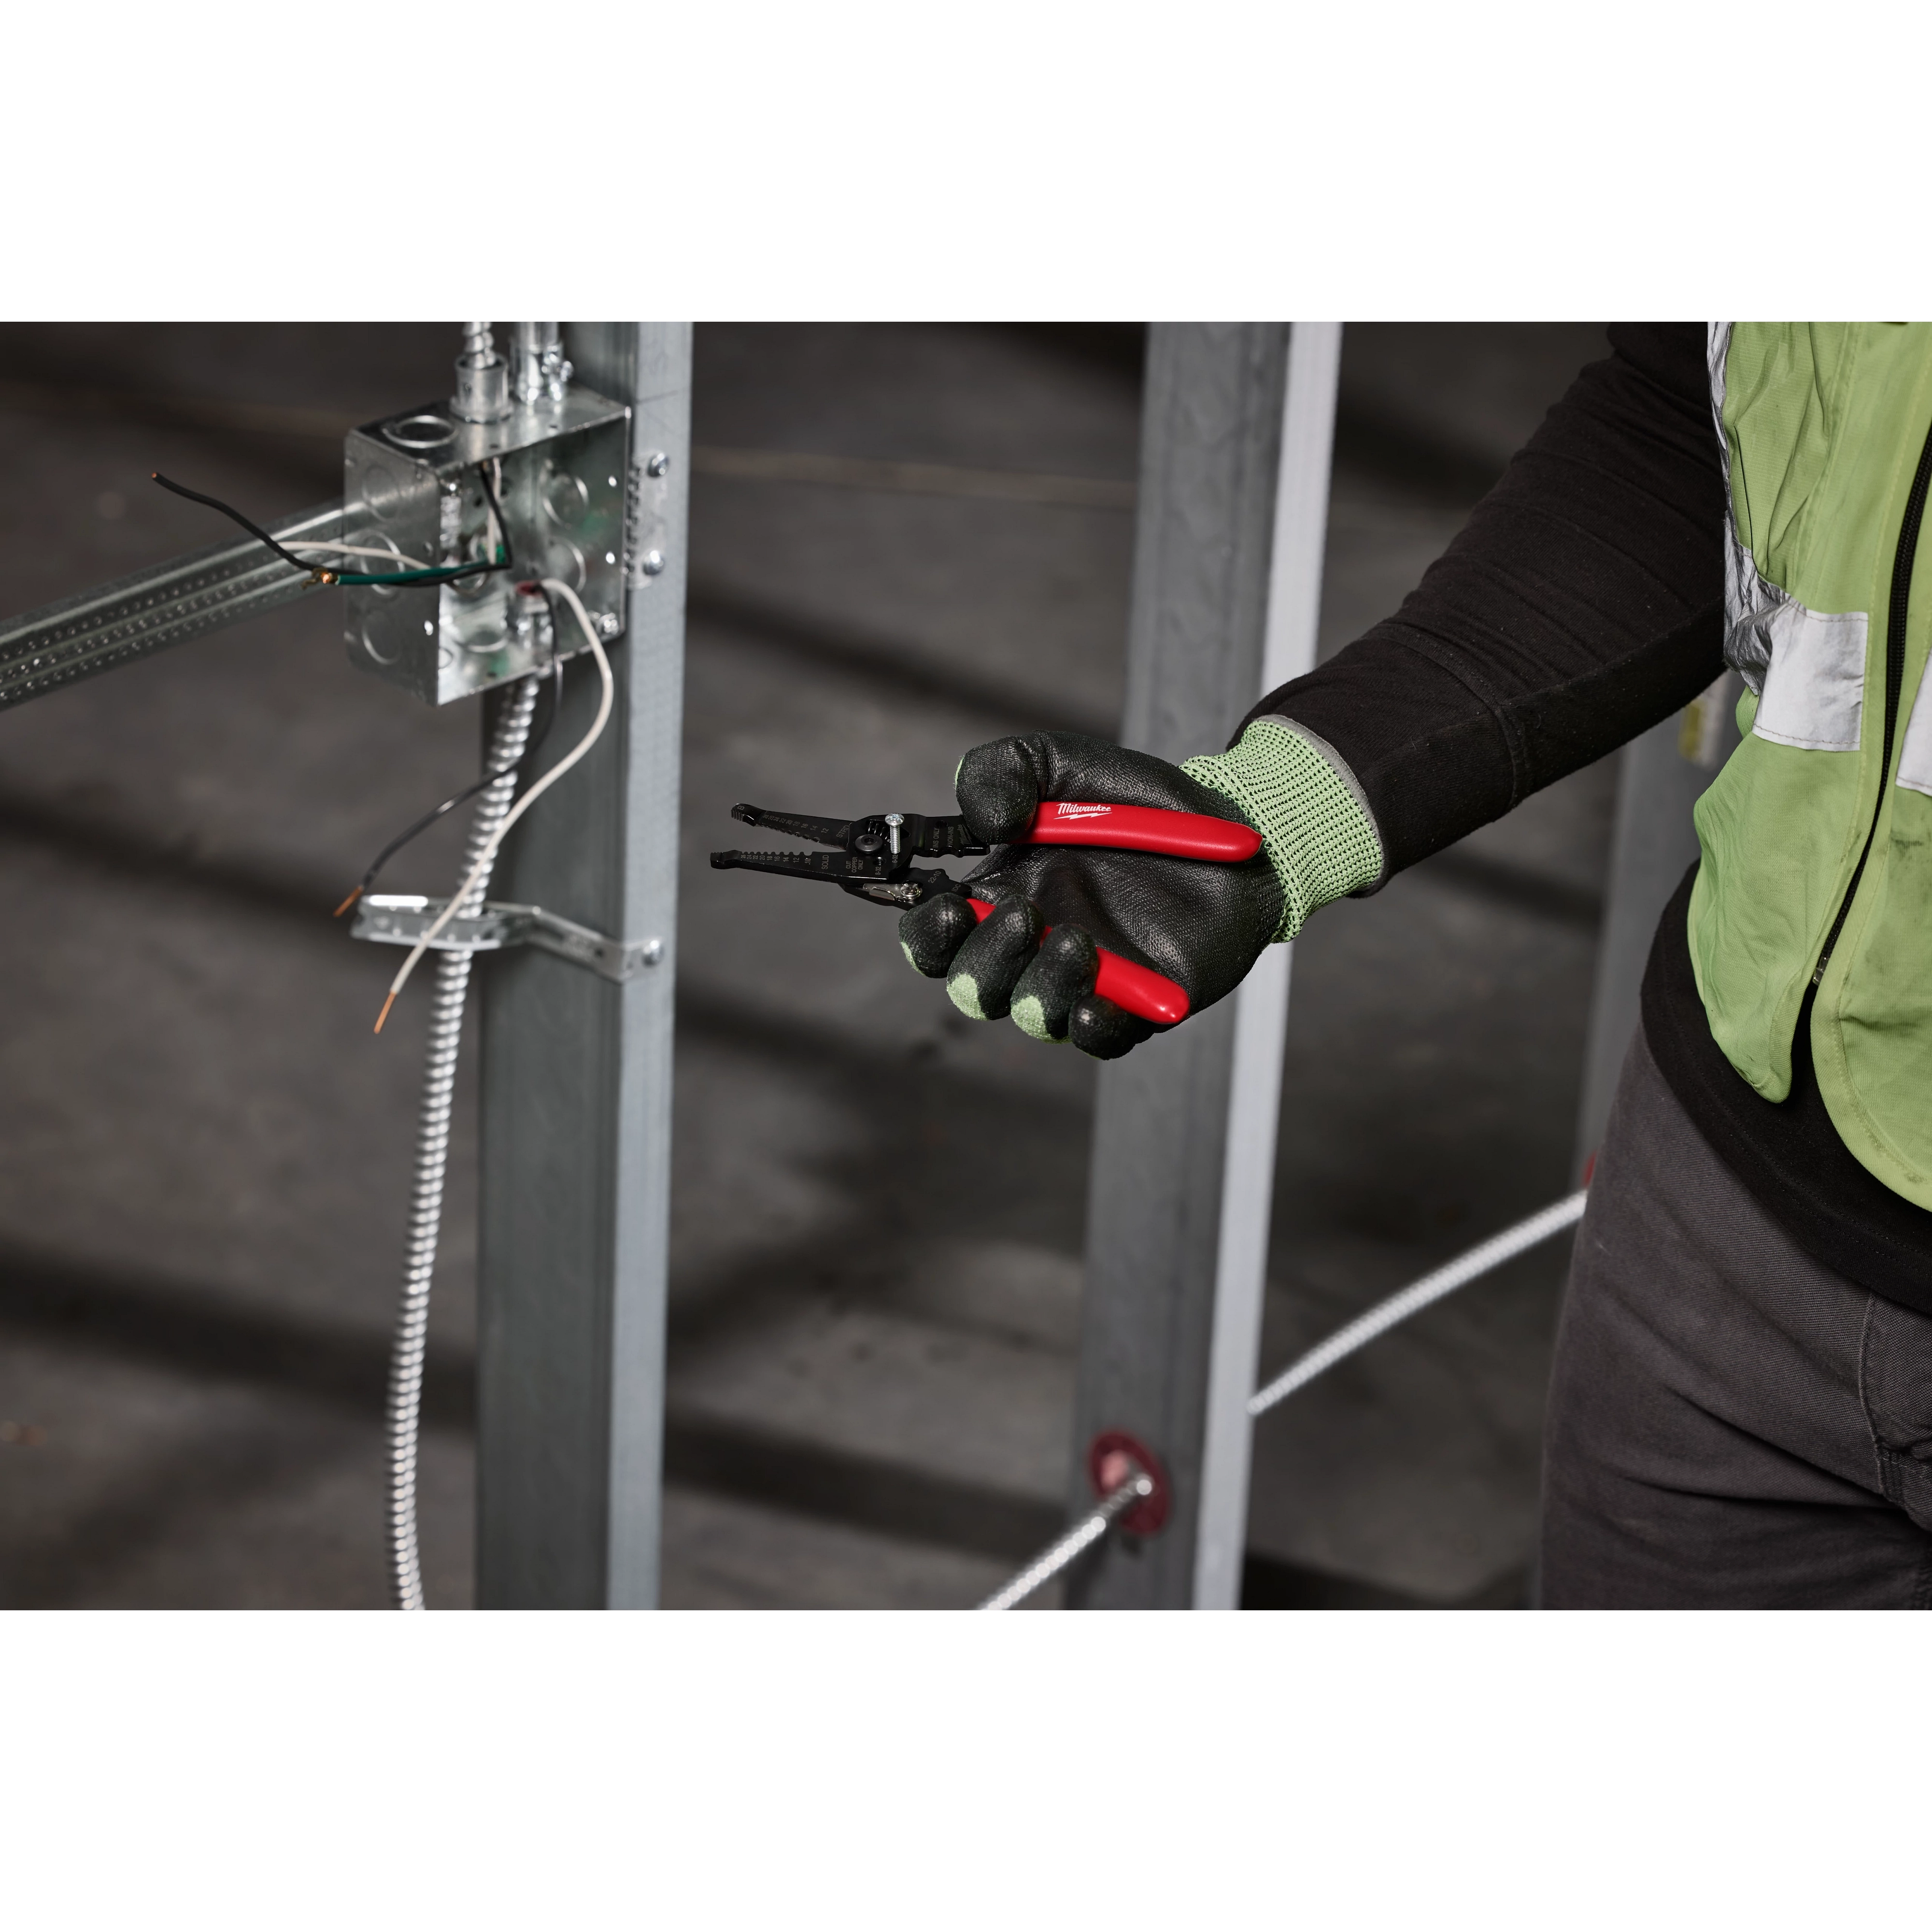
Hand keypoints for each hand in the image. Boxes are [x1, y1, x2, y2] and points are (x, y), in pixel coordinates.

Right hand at [897, 732, 1282, 1057]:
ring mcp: (1084, 980)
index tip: (951, 905)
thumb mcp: (1056, 762)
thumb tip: (986, 824)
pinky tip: (1094, 1007)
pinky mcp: (1139, 1005)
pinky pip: (1102, 1040)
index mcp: (996, 898)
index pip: (936, 941)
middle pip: (976, 989)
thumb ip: (999, 771)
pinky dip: (1092, 1030)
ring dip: (1041, 987)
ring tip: (1075, 942)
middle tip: (1022, 914)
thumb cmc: (1128, 799)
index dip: (930, 935)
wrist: (1222, 824)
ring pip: (1035, 1015)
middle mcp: (1031, 949)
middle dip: (985, 961)